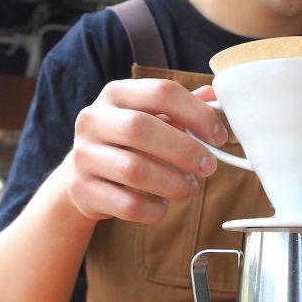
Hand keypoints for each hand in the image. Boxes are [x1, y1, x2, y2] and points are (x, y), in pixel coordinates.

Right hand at [64, 79, 224, 223]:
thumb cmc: (128, 144)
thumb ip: (182, 107)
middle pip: (142, 129)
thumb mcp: (151, 117)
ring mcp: (84, 155)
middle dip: (184, 151)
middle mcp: (94, 119)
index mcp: (117, 94)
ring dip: (172, 183)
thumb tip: (216, 95)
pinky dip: (153, 209)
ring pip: (134, 170)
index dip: (198, 114)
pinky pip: (127, 204)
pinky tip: (163, 206)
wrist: (83, 176)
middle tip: (208, 167)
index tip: (219, 137)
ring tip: (189, 189)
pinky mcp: (83, 190)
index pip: (161, 92)